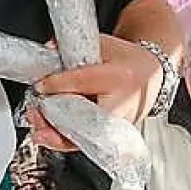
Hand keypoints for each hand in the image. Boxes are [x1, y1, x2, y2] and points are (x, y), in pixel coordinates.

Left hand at [31, 35, 165, 150]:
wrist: (153, 78)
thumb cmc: (130, 62)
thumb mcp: (105, 45)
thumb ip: (76, 47)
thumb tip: (49, 49)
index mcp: (118, 77)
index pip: (82, 82)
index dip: (56, 85)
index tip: (40, 85)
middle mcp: (120, 105)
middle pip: (83, 117)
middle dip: (55, 117)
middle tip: (36, 111)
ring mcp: (118, 125)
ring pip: (84, 137)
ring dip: (57, 134)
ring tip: (39, 129)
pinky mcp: (114, 137)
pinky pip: (86, 144)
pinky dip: (66, 142)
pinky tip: (50, 138)